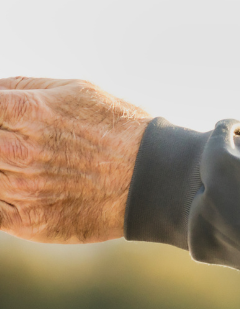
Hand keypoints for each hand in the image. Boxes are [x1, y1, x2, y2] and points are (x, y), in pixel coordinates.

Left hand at [0, 78, 149, 242]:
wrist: (155, 177)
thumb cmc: (119, 129)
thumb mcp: (78, 90)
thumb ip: (26, 87)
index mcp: (29, 111)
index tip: (6, 121)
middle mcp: (20, 148)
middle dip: (4, 141)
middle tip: (25, 146)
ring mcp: (21, 186)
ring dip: (5, 168)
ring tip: (36, 165)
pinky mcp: (26, 220)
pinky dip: (1, 197)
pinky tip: (22, 189)